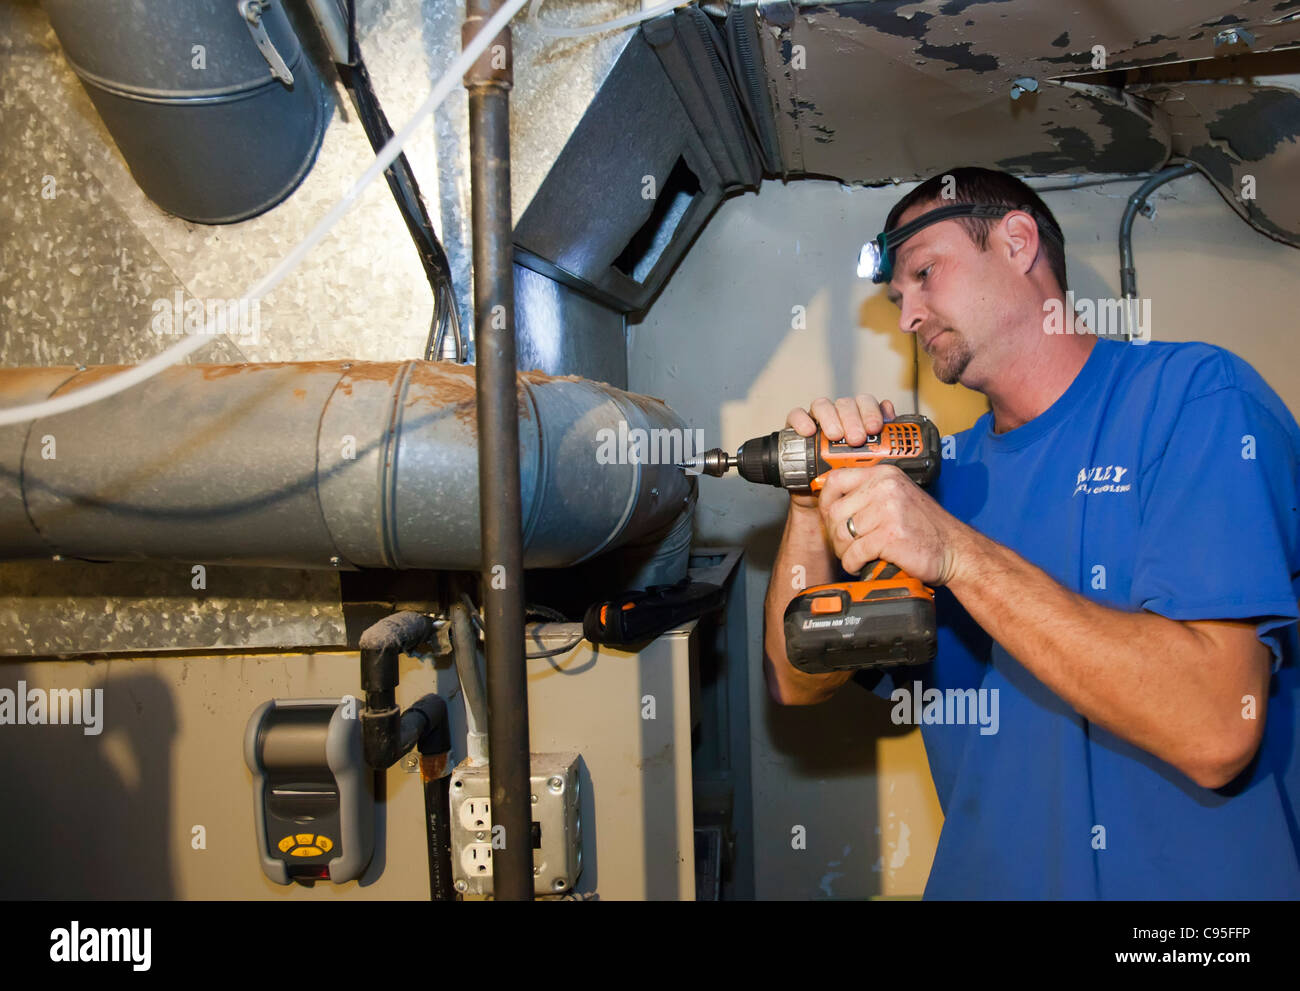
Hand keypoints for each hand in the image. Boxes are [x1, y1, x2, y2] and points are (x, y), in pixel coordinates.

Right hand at [785, 394, 895, 510]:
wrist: (821, 503)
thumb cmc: (847, 481)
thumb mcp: (870, 467)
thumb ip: (883, 444)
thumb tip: (892, 418)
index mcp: (858, 420)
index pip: (865, 402)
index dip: (871, 411)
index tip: (875, 428)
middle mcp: (838, 417)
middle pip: (845, 403)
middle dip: (853, 419)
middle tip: (857, 439)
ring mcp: (816, 422)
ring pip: (822, 405)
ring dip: (830, 418)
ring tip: (835, 437)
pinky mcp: (796, 431)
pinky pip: (796, 416)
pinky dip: (801, 420)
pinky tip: (809, 431)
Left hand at [817, 464, 967, 584]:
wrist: (955, 550)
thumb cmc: (925, 527)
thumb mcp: (898, 497)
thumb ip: (868, 494)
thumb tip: (830, 502)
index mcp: (884, 475)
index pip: (836, 480)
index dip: (825, 501)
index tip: (829, 517)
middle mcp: (885, 487)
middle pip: (835, 511)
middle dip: (835, 534)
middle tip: (846, 546)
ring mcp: (888, 510)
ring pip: (842, 533)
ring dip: (844, 551)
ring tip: (856, 556)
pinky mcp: (890, 536)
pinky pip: (854, 552)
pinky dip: (853, 564)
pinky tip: (862, 565)